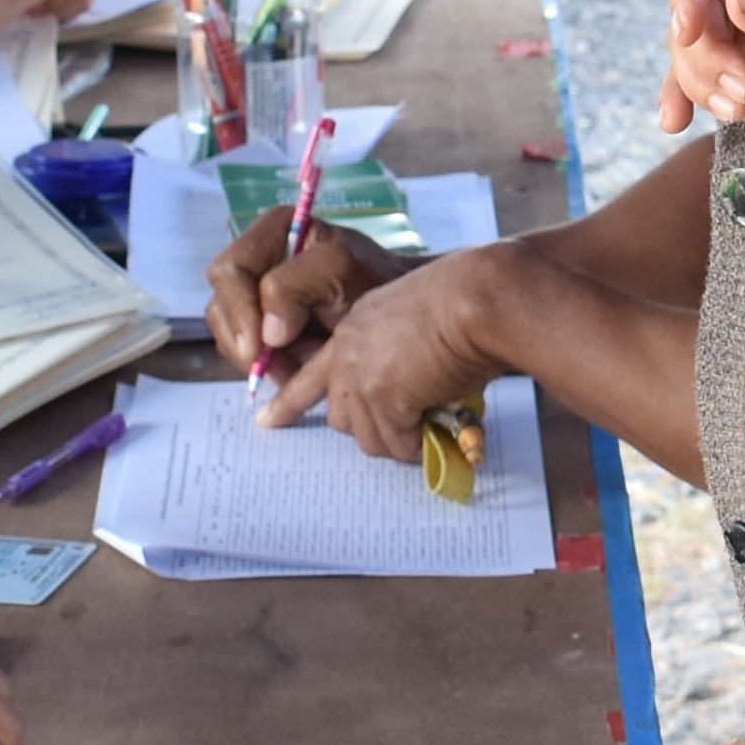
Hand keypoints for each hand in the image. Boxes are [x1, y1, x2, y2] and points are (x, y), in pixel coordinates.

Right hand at [208, 204, 403, 384]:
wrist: (396, 312)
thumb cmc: (374, 283)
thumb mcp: (341, 270)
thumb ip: (296, 285)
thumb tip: (267, 332)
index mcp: (273, 230)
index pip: (230, 270)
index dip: (239, 310)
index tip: (262, 346)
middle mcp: (257, 258)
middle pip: (222, 303)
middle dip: (247, 340)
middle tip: (276, 366)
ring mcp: (255, 294)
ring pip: (228, 332)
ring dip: (257, 358)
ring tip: (294, 367)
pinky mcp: (261, 325)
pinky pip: (244, 351)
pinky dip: (265, 366)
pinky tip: (293, 369)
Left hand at [237, 232, 517, 453]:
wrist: (477, 299)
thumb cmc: (464, 303)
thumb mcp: (412, 324)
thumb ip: (397, 357)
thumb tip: (410, 401)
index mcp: (354, 330)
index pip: (311, 373)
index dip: (290, 401)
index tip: (268, 420)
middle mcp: (349, 354)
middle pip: (342, 415)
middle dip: (373, 428)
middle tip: (406, 429)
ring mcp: (363, 377)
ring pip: (368, 436)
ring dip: (398, 440)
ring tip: (431, 428)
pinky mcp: (384, 398)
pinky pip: (398, 443)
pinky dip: (418, 446)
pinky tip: (439, 432)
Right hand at [663, 0, 744, 131]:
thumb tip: (737, 0)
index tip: (688, 29)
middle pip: (699, 2)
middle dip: (706, 50)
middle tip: (743, 88)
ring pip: (693, 41)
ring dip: (703, 78)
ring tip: (740, 107)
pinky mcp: (744, 54)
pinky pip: (701, 69)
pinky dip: (685, 93)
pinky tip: (674, 118)